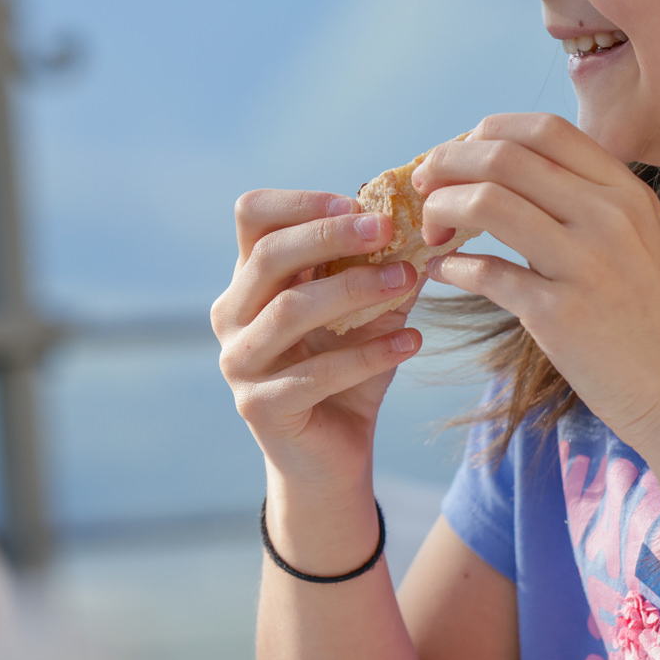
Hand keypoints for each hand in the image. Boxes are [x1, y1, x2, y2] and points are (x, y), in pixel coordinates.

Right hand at [212, 189, 427, 489]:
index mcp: (250, 280)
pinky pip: (316, 372)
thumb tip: (426, 220)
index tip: (358, 201)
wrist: (332, 458)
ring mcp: (239, 362)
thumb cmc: (347, 374)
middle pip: (270, 255)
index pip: (254, 215)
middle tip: (388, 229)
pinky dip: (369, 354)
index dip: (303, 202)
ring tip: (408, 280)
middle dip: (332, 235)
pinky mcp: (260, 407)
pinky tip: (410, 341)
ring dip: (355, 289)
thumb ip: (382, 269)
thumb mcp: (367, 313)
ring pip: (290, 309)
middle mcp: (232, 315)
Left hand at [416, 114, 659, 453]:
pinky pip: (485, 273)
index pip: (541, 129)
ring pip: (486, 202)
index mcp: (628, 192)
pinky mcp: (559, 316)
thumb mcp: (647, 242)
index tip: (461, 155)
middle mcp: (608, 217)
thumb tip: (522, 182)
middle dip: (447, 163)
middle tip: (425, 186)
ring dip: (441, 209)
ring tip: (432, 231)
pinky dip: (452, 268)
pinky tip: (444, 274)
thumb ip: (595, 207)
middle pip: (502, 156)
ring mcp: (584, 264)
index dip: (486, 132)